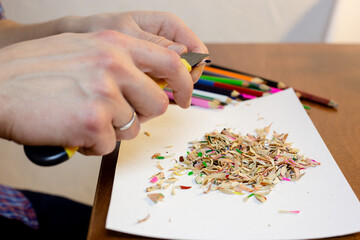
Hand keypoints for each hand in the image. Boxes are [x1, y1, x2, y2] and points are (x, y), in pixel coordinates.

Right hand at [0, 30, 192, 154]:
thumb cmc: (37, 71)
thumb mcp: (84, 49)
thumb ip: (120, 60)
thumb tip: (151, 79)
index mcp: (115, 43)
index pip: (171, 62)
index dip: (185, 82)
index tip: (185, 97)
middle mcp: (114, 65)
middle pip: (157, 104)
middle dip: (141, 116)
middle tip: (116, 116)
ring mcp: (104, 94)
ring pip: (133, 128)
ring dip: (112, 131)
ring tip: (83, 119)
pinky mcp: (93, 123)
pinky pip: (109, 145)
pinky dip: (93, 145)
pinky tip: (71, 131)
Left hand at [61, 11, 208, 81]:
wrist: (78, 39)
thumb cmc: (98, 30)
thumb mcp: (125, 34)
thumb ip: (154, 44)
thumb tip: (183, 53)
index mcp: (167, 25)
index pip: (196, 49)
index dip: (194, 70)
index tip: (182, 88)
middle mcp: (167, 41)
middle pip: (190, 67)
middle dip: (180, 84)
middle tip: (164, 96)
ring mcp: (159, 57)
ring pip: (175, 79)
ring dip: (165, 90)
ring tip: (144, 95)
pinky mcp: (149, 70)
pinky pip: (160, 84)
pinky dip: (152, 93)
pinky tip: (138, 95)